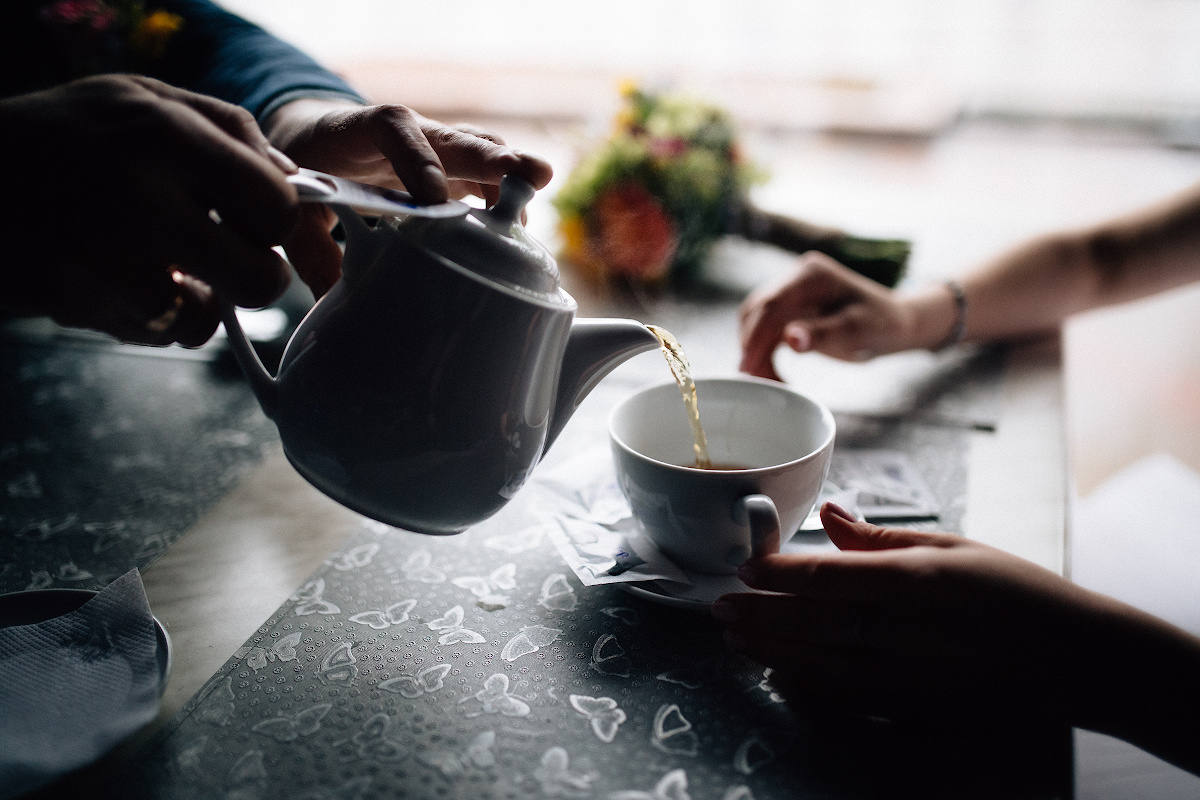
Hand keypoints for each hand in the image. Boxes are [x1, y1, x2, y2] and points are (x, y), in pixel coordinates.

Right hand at [1, 75, 298, 345]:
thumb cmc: (66, 135)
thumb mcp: (142, 100)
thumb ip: (229, 129)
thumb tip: (296, 182)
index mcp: (163, 135)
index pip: (277, 206)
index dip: (273, 219)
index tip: (250, 216)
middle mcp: (137, 199)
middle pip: (259, 279)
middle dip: (253, 273)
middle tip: (227, 255)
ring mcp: (104, 262)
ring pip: (207, 320)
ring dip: (196, 299)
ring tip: (161, 262)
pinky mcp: (80, 307)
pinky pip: (159, 334)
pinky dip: (153, 316)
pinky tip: (126, 279)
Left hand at [262, 99, 554, 296]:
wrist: (321, 138)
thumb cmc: (310, 166)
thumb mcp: (298, 203)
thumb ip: (309, 245)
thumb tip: (331, 295)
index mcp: (368, 129)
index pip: (398, 133)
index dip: (419, 162)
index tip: (434, 202)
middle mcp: (415, 133)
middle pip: (460, 139)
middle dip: (497, 160)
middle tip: (535, 176)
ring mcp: (442, 151)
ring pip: (484, 159)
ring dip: (513, 184)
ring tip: (534, 209)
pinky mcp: (458, 173)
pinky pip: (488, 185)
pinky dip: (505, 208)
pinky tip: (516, 238)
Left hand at [713, 504, 1131, 725]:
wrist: (1078, 662)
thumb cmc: (1019, 592)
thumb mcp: (956, 547)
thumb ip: (883, 537)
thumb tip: (829, 515)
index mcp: (914, 581)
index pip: (826, 577)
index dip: (776, 573)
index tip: (743, 565)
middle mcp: (902, 631)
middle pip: (810, 623)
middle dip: (758, 616)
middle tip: (717, 608)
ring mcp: (906, 676)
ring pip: (818, 664)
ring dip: (770, 651)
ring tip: (734, 638)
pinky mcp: (912, 707)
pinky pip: (845, 698)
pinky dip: (806, 687)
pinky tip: (780, 675)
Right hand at [738, 252, 919, 378]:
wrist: (896, 323)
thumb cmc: (882, 325)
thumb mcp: (857, 332)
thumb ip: (822, 334)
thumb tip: (789, 339)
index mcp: (812, 275)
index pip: (771, 304)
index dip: (755, 337)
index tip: (748, 368)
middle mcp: (797, 277)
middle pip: (757, 312)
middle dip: (752, 348)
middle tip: (756, 381)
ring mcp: (792, 292)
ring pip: (757, 322)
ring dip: (756, 352)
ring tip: (768, 381)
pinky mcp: (791, 308)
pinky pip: (767, 330)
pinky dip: (765, 352)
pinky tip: (772, 373)